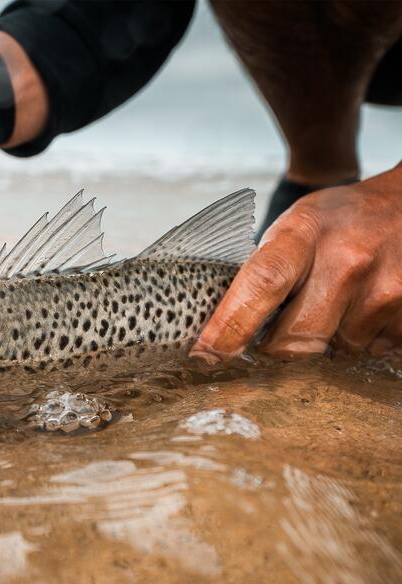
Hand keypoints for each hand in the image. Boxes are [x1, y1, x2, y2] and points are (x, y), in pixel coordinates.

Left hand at [191, 164, 401, 360]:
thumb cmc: (337, 222)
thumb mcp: (292, 230)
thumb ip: (261, 275)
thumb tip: (218, 333)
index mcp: (305, 232)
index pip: (262, 284)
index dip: (231, 325)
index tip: (206, 354)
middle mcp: (348, 259)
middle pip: (294, 340)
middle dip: (276, 347)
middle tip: (278, 330)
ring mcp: (386, 287)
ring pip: (331, 352)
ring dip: (324, 341)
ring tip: (333, 303)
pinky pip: (368, 352)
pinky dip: (357, 339)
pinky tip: (360, 307)